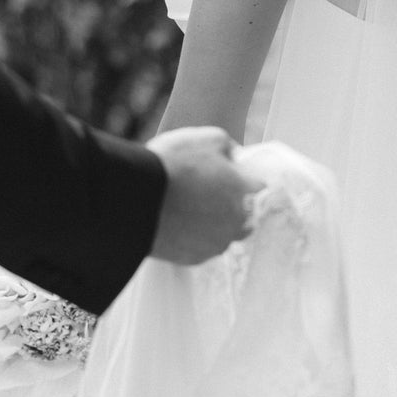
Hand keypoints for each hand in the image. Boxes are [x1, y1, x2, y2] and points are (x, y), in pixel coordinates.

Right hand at [146, 127, 259, 263]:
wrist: (137, 200)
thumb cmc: (172, 164)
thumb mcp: (205, 138)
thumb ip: (228, 146)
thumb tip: (234, 156)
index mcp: (242, 189)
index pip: (259, 185)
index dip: (245, 179)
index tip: (234, 177)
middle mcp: (236, 220)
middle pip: (246, 217)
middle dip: (234, 208)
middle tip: (209, 197)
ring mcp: (216, 242)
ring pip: (224, 236)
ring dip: (215, 226)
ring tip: (192, 215)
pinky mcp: (195, 258)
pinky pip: (202, 249)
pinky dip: (195, 240)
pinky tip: (180, 228)